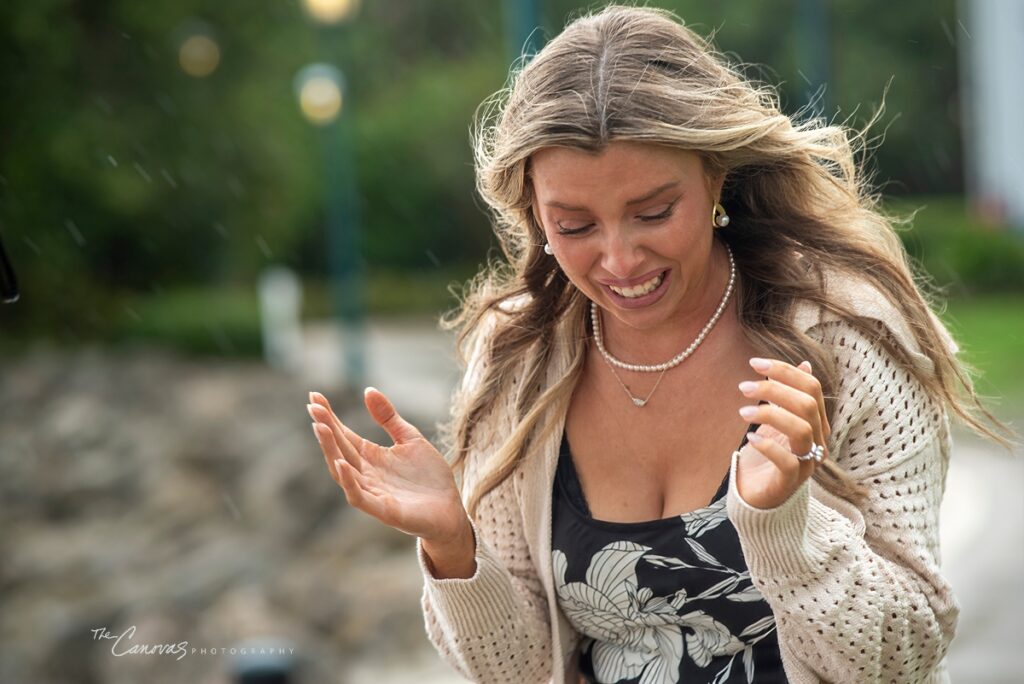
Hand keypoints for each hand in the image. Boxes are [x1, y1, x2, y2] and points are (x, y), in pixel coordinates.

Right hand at [307, 388, 470, 545]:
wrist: (451, 510)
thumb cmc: (429, 477)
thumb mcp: (410, 438)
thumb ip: (388, 417)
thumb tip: (367, 390)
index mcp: (371, 457)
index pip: (344, 435)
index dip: (330, 417)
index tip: (315, 396)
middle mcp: (366, 474)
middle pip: (340, 449)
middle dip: (325, 429)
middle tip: (313, 407)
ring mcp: (372, 492)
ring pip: (342, 471)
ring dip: (330, 450)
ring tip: (320, 427)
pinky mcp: (383, 510)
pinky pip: (358, 496)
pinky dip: (348, 481)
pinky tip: (340, 462)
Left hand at [734, 358, 830, 509]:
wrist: (757, 495)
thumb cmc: (767, 454)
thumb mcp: (776, 419)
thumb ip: (790, 395)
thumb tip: (806, 364)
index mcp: (816, 422)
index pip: (811, 388)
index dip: (786, 371)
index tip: (755, 363)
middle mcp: (818, 441)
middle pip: (807, 405)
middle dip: (775, 389)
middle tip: (743, 386)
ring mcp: (807, 462)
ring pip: (801, 429)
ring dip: (770, 414)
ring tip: (743, 411)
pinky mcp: (791, 482)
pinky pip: (788, 462)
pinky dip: (768, 446)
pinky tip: (750, 437)